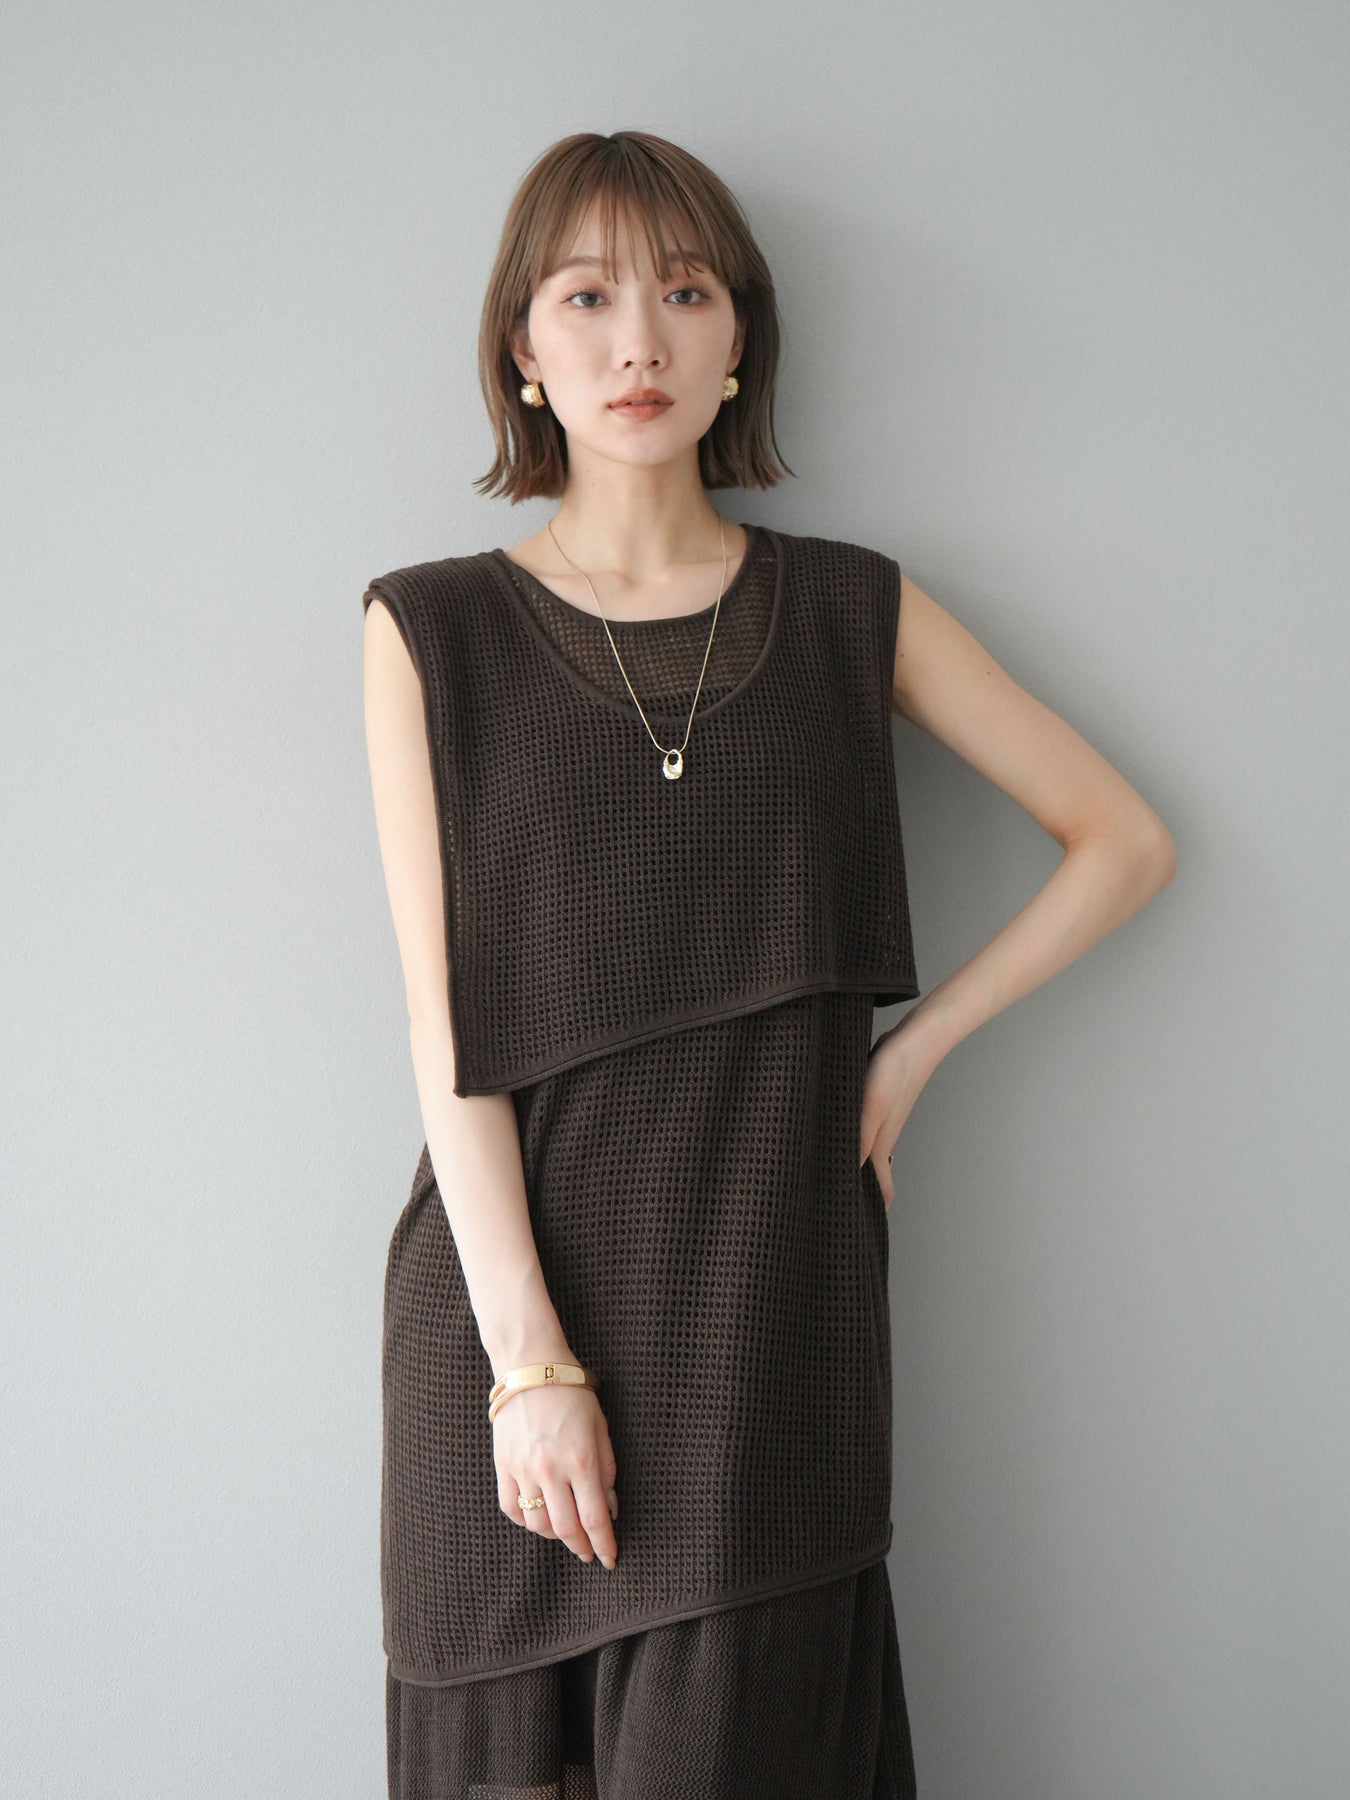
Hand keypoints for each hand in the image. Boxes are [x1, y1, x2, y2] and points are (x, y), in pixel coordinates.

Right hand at [492, 1380, 619, 1569]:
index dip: (603, 1544)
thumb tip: (609, 1510)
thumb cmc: (574, 1395)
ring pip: (537, 1524)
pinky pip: (512, 1508)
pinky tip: (538, 1517)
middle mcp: (550, 1469)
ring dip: (554, 1536)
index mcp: (581, 1460)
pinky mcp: (503, 1465)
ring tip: (566, 1533)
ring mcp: (523, 1468)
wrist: (532, 1368)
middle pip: (565, 1529)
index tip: (609, 1558)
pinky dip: (526, 1520)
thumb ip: (607, 1472)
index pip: (594, 1519)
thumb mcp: (601, 1430)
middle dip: (581, 1548)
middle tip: (589, 1554)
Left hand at [858, 1016, 936, 1210]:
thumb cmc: (894, 1071)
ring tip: (838, 1178)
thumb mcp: (872, 1106)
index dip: (870, 1205)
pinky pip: (863, 1131)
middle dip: (858, 1189)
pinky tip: (842, 1136)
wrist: (916, 1039)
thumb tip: (849, 1171)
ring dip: (855, 1166)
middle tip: (840, 1207)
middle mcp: (880, 1136)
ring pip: (865, 1151)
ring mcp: (879, 1119)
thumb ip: (861, 1138)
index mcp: (879, 1144)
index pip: (877, 1184)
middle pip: (869, 1171)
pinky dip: (854, 1141)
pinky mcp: (876, 1102)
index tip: (857, 1228)